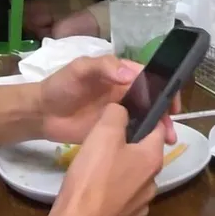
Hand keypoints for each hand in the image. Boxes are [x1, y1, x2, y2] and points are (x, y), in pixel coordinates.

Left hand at [38, 54, 179, 144]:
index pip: (149, 78)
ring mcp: (121, 113)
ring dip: (160, 127)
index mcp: (121, 74)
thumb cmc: (61, 86)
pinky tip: (153, 149)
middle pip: (153, 100)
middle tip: (171, 128)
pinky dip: (146, 140)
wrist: (42, 113)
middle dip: (166, 112)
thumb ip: (104, 67)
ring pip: (148, 118)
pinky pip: (135, 134)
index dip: (164, 88)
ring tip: (168, 140)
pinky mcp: (115, 131)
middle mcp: (125, 92)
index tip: (172, 102)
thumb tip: (129, 75)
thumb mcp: (80, 69)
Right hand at [48, 104, 165, 215]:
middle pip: (144, 156)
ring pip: (133, 180)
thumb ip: (116, 114)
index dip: (147, 118)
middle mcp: (153, 184)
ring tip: (96, 169)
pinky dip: (112, 196)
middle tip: (104, 142)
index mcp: (152, 160)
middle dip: (129, 147)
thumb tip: (123, 109)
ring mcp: (141, 207)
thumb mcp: (102, 134)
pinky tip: (94, 194)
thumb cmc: (92, 178)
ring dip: (120, 172)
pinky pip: (122, 202)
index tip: (130, 113)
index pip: (159, 130)